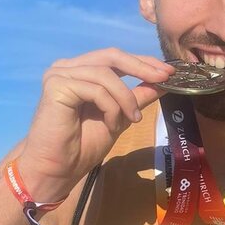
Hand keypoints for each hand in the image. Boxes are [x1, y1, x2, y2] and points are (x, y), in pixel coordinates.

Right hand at [15, 49, 173, 202]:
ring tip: (133, 119)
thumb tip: (162, 83)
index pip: (115, 58)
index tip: (169, 71)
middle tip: (164, 78)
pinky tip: (112, 124)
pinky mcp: (56, 86)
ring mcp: (60, 74)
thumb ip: (136, 98)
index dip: (143, 61)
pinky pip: (95, 89)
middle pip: (111, 56)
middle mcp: (68, 67)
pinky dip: (110, 107)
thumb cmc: (83, 146)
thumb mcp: (119, 116)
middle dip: (141, 66)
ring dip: (125, 98)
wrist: (59, 168)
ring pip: (106, 74)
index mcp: (81, 71)